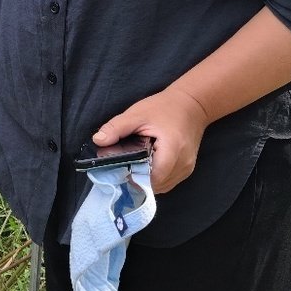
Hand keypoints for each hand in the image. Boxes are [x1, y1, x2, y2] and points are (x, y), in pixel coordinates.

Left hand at [91, 87, 210, 194]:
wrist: (192, 104)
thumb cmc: (164, 107)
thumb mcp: (137, 114)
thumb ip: (117, 128)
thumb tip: (98, 140)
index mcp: (173, 150)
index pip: (153, 178)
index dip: (134, 179)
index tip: (119, 172)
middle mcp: (183, 163)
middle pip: (157, 185)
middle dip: (138, 180)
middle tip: (123, 169)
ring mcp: (187, 168)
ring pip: (163, 186)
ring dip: (147, 180)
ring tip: (134, 167)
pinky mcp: (186, 168)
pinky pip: (168, 181)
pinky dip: (156, 177)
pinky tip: (146, 166)